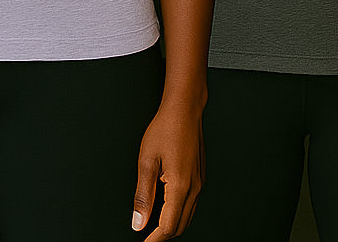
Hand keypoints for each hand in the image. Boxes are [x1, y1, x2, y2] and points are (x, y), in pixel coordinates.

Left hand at [132, 102, 203, 239]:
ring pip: (187, 216)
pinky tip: (166, 206)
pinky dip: (178, 212)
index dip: (154, 238)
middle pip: (181, 225)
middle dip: (163, 234)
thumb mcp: (146, 161)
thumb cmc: (165, 128)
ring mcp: (199, 182)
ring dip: (171, 224)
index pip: (169, 226)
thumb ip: (143, 195)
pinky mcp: (200, 176)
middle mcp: (194, 188)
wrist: (184, 108)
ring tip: (153, 225)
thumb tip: (138, 222)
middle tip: (146, 236)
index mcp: (181, 186)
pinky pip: (191, 203)